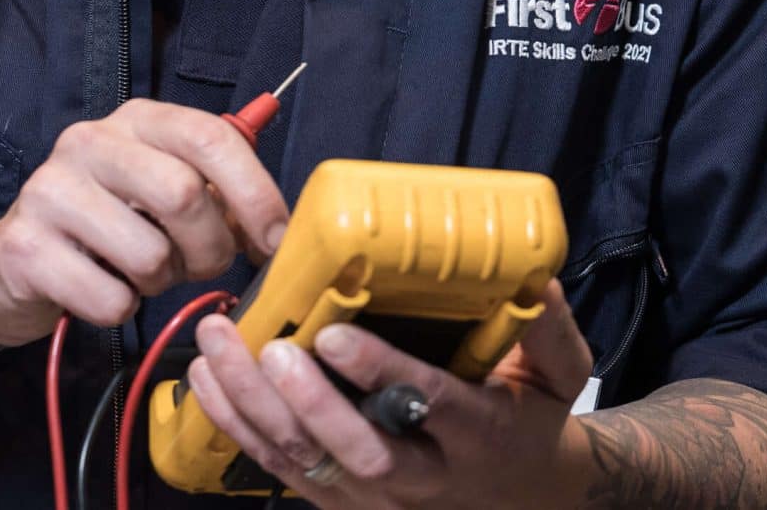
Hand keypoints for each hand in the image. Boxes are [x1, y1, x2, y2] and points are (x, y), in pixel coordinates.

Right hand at [0, 100, 289, 347]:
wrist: (10, 267)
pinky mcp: (25, 248)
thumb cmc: (108, 230)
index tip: (276, 239)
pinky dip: (120, 309)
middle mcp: (88, 142)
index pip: (211, 137)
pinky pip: (109, 299)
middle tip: (203, 267)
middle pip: (184, 195)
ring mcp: (49, 191)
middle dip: (210, 248)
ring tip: (139, 273)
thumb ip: (218, 198)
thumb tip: (276, 228)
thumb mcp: (163, 197)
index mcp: (136, 120)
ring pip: (149, 254)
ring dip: (160, 282)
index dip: (255, 192)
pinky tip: (100, 290)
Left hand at [183, 279, 596, 507]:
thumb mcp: (560, 376)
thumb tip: (537, 278)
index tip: (337, 334)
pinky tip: (206, 380)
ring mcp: (374, 496)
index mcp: (477, 436)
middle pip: (355, 452)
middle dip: (304, 402)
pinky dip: (236, 426)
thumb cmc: (530, 420)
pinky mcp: (339, 499)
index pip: (427, 407)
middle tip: (269, 348)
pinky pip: (280, 469)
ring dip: (254, 407)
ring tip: (218, 348)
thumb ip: (549, 328)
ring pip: (306, 462)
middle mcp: (422, 476)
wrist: (518, 496)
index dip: (380, 373)